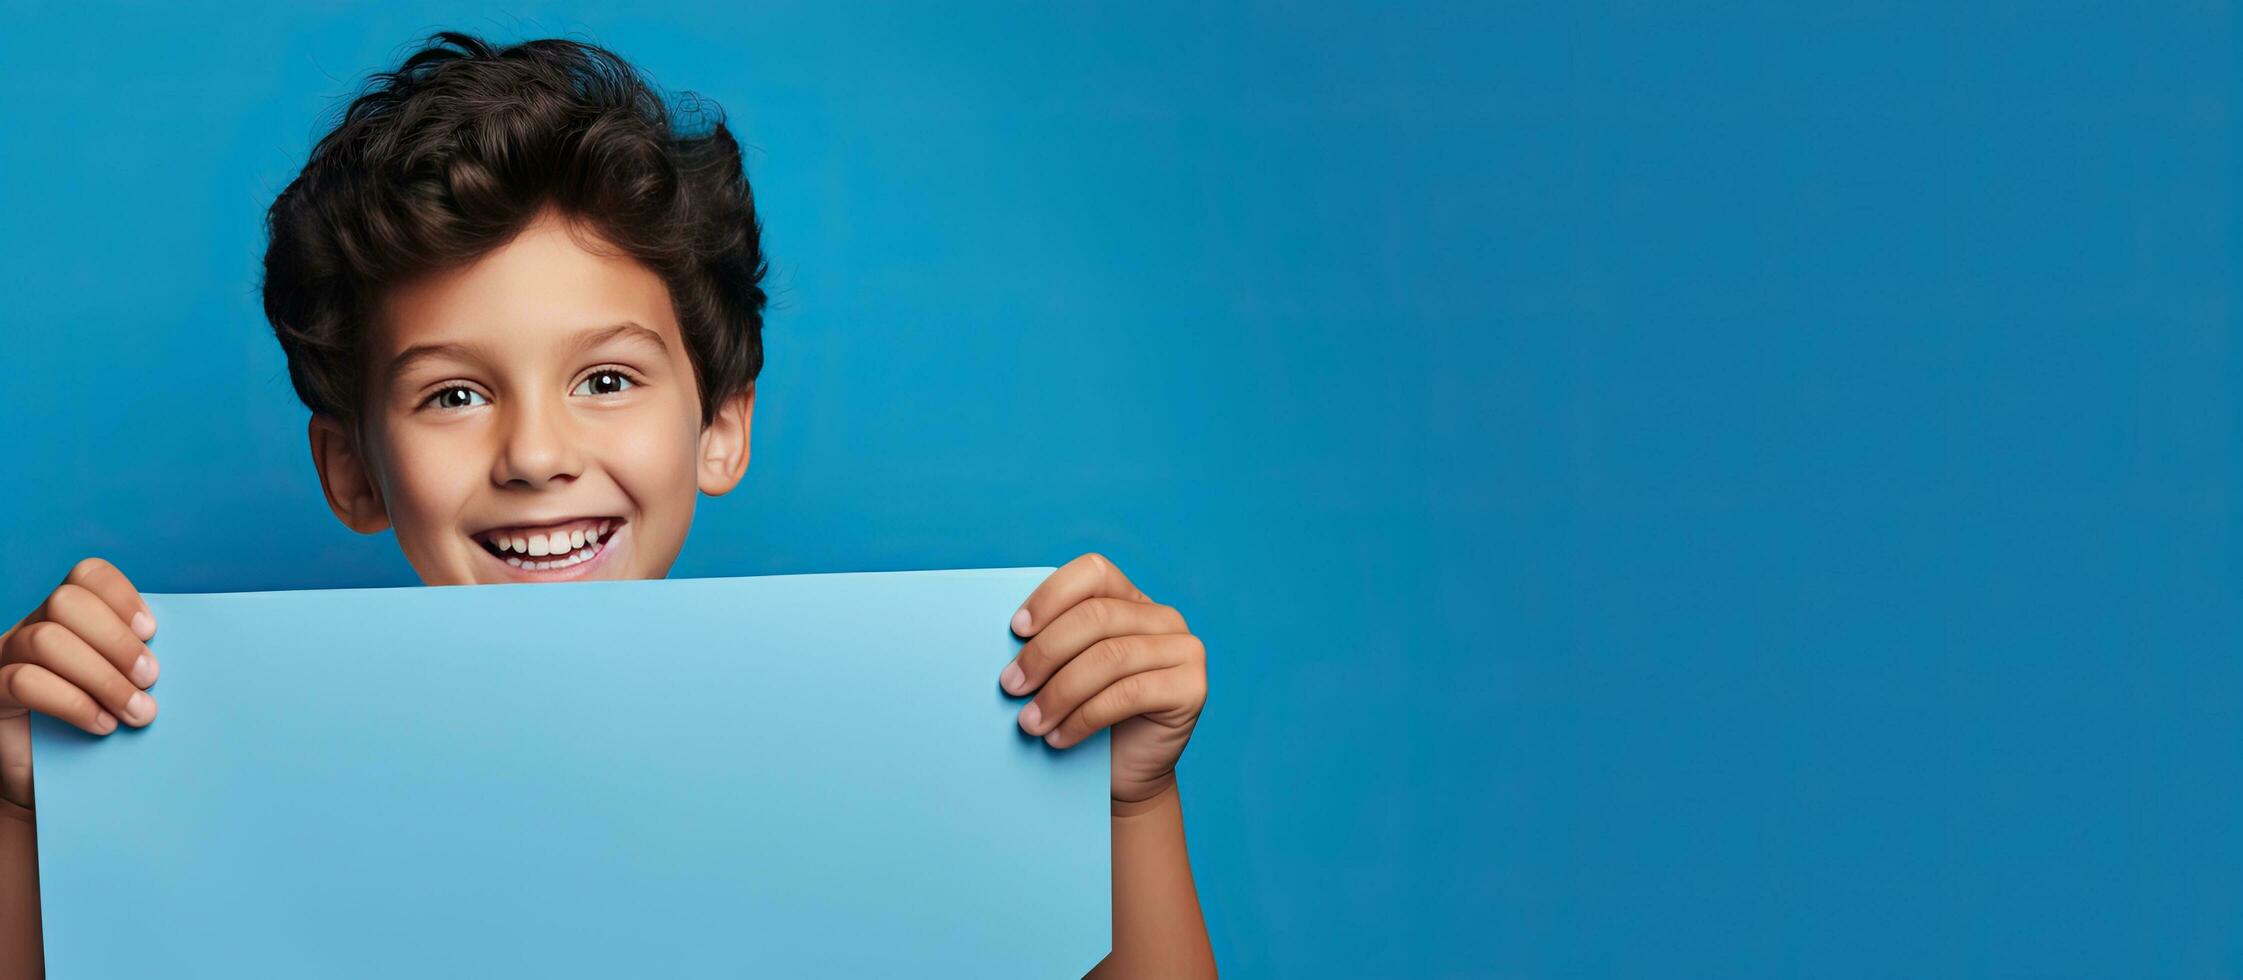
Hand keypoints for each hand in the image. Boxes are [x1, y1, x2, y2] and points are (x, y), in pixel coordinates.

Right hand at [0, 558, 161, 808]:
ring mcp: (7, 658)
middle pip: (66, 601)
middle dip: (117, 640)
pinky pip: (25, 681)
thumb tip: (195, 652)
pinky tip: (103, 724)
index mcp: (68, 616)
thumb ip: (141, 661)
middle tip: (150, 679)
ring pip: (46, 640)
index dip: (121, 597)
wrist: (56, 782)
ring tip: (136, 711)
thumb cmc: (102, 724)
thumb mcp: (127, 684)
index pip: (87, 575)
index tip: (152, 633)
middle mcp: (32, 628)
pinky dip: (73, 703)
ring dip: (103, 677)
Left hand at [1000, 553, 1205, 803]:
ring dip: (1059, 692)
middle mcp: (1164, 618)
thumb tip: (1006, 638)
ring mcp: (1185, 650)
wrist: (1124, 772)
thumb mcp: (1068, 670)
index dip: (1052, 595)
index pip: (1093, 572)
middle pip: (1096, 616)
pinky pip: (1128, 694)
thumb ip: (1053, 644)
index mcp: (1132, 600)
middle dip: (1045, 652)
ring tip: (1030, 722)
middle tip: (1011, 685)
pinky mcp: (1192, 687)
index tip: (1016, 630)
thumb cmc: (1088, 718)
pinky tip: (1059, 737)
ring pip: (1110, 657)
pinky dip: (1084, 717)